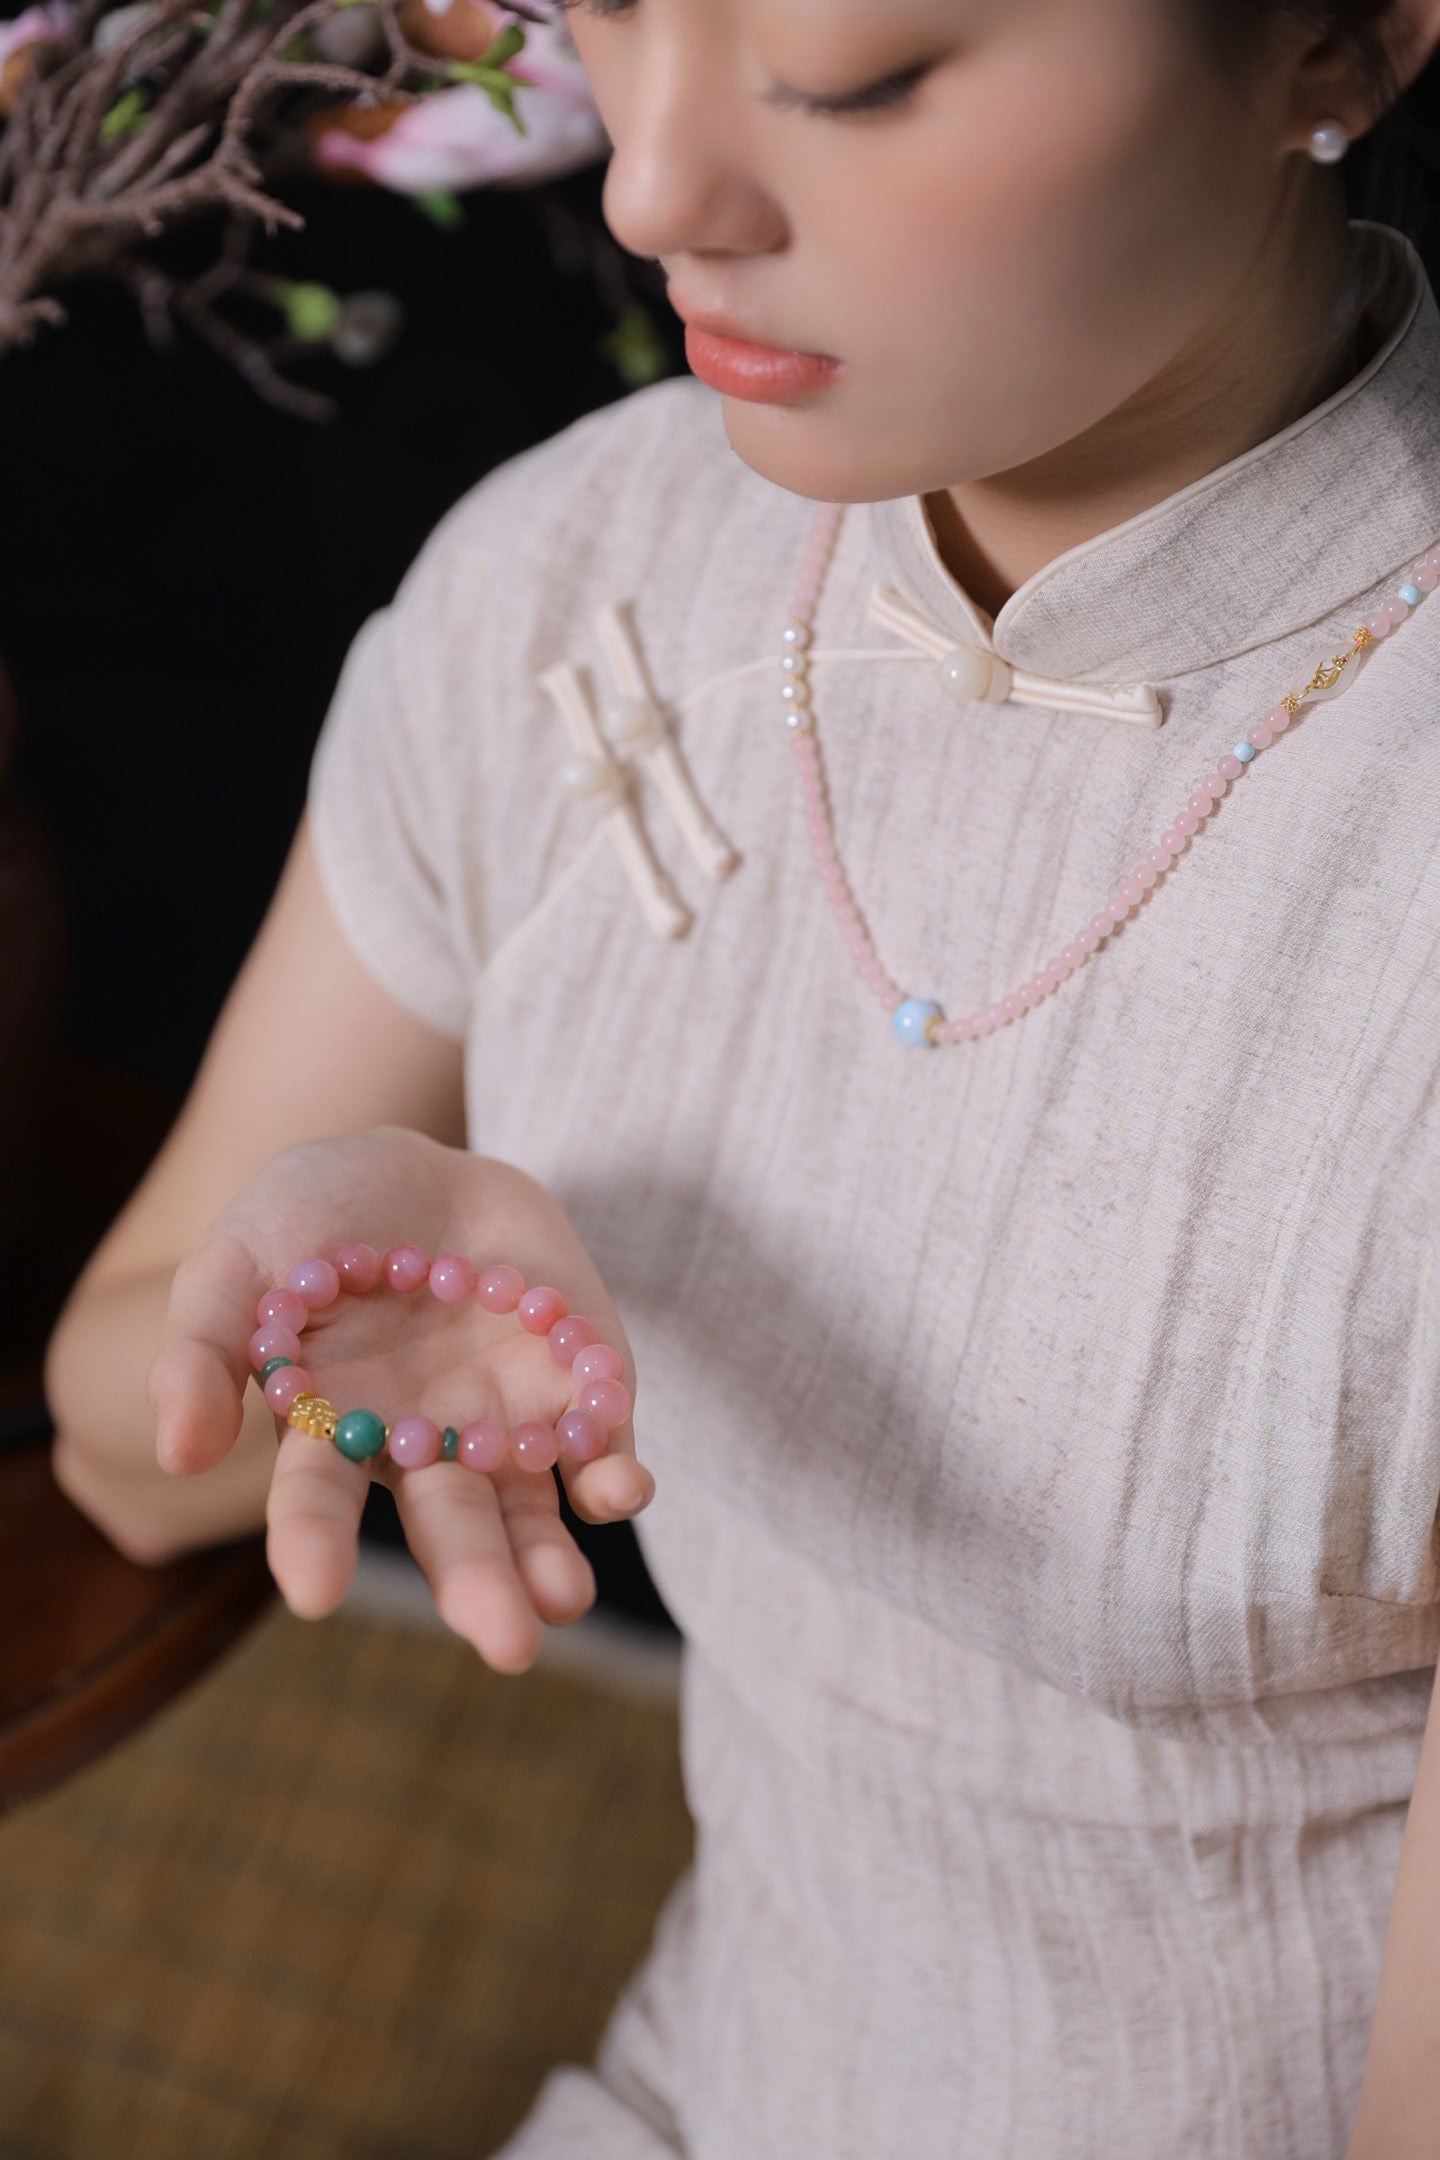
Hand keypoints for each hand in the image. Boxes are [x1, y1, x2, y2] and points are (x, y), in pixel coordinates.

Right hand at [147, 1125, 653, 1672]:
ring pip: (530, 1512)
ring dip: (552, 1559)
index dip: (313, 1544)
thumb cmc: (308, 1216)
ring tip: (564, 1600)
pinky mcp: (576, 1388)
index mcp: (332, 1433)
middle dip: (477, 1584)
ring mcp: (504, 1424)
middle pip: (449, 1527)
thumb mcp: (237, 1259)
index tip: (313, 1593)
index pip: (318, 1501)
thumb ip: (202, 1349)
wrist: (416, 1162)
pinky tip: (621, 1486)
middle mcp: (423, 1447)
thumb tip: (180, 1452)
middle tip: (506, 1642)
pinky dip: (614, 1473)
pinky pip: (600, 1445)